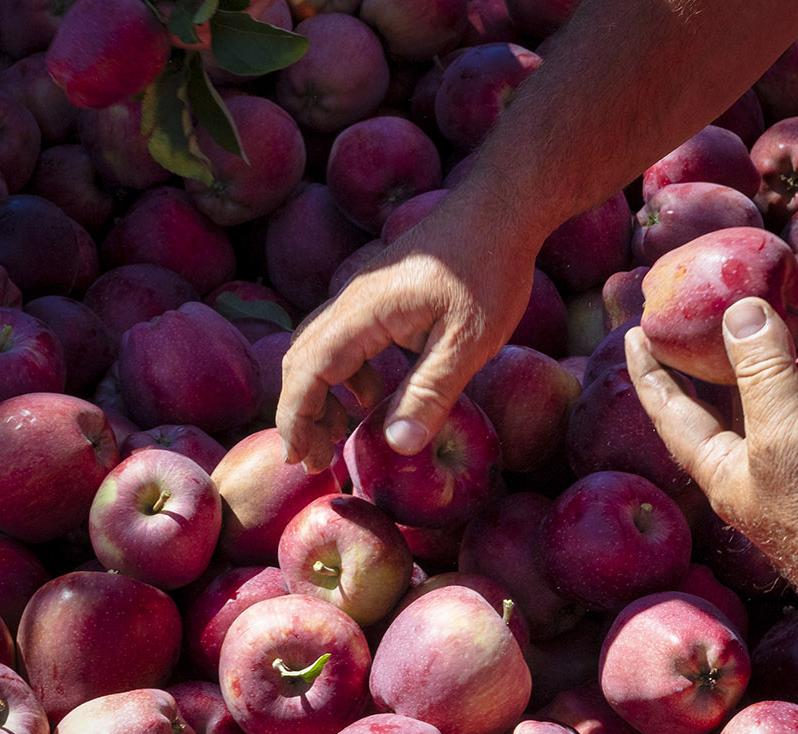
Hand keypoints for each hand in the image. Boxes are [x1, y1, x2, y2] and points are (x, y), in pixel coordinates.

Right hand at [276, 206, 537, 472]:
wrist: (501, 208)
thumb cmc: (490, 269)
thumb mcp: (468, 341)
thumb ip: (431, 392)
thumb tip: (397, 445)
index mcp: (364, 311)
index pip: (307, 371)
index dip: (296, 419)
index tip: (300, 458)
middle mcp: (351, 299)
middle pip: (301, 360)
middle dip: (300, 414)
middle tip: (314, 460)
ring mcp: (361, 293)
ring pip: (316, 348)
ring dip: (318, 395)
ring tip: (336, 437)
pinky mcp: (377, 293)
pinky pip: (340, 338)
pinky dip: (341, 375)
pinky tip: (369, 396)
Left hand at [626, 297, 797, 639]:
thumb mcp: (782, 439)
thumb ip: (761, 375)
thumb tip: (739, 310)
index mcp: (722, 469)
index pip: (671, 411)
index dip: (651, 372)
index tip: (635, 333)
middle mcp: (757, 466)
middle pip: (728, 396)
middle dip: (720, 352)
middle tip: (709, 308)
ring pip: (788, 390)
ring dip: (789, 348)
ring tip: (784, 305)